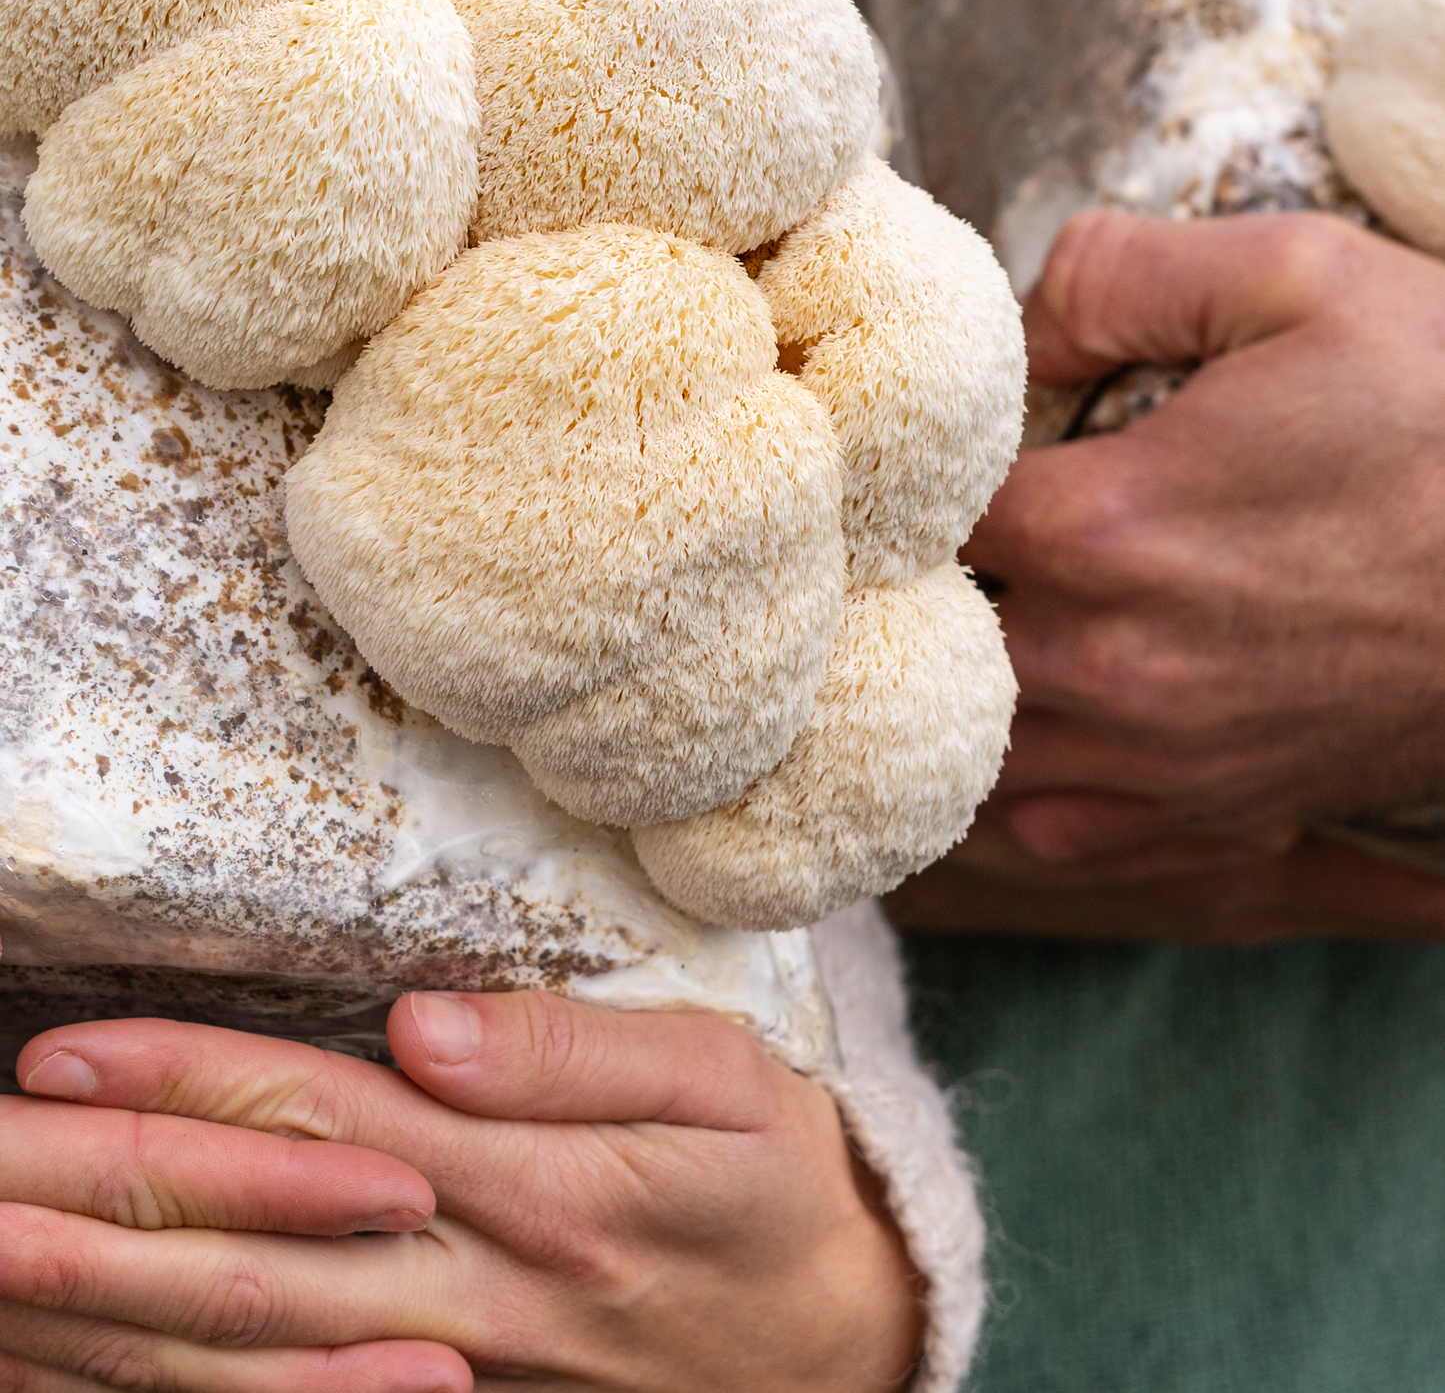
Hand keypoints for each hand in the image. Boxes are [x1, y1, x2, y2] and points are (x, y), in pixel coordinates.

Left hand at [0, 994, 923, 1390]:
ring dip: (111, 1307)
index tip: (73, 1049)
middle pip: (251, 1248)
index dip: (191, 1082)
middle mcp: (471, 1296)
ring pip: (249, 1350)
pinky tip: (108, 1357)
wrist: (842, 1341)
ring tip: (4, 1259)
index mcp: (534, 1189)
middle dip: (103, 1203)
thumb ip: (569, 1050)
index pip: (322, 1122)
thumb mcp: (721, 1081)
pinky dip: (184, 1386)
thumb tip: (418, 1018)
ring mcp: (452, 1376)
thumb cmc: (774, 1182)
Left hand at [912, 209, 1444, 940]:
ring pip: (973, 744)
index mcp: (1100, 524)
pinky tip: (1048, 710)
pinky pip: (1056, 827)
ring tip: (977, 614)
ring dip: (958, 680)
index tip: (907, 453)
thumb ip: (1117, 273)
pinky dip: (1026, 777)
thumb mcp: (1298, 276)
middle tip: (932, 529)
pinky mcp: (1212, 816)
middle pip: (928, 634)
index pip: (913, 512)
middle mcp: (1105, 661)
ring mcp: (1156, 758)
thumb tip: (1012, 326)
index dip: (895, 477)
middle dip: (919, 579)